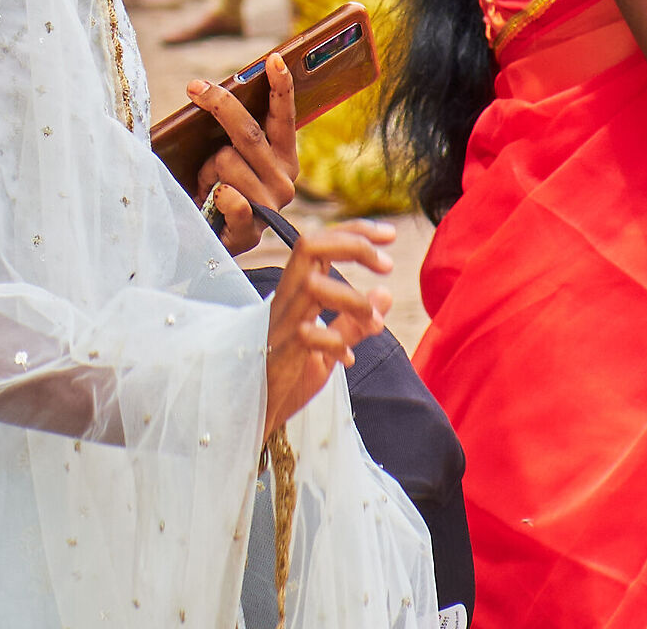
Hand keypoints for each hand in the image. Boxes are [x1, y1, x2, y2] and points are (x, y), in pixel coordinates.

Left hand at [189, 54, 298, 254]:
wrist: (211, 244)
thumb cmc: (219, 193)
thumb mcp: (232, 159)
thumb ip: (237, 135)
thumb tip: (215, 95)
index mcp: (284, 158)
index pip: (285, 118)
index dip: (280, 87)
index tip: (274, 59)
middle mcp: (284, 178)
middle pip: (248, 132)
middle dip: (219, 104)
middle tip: (195, 88)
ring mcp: (270, 204)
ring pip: (227, 161)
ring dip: (206, 170)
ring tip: (207, 188)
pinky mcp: (253, 229)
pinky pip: (231, 198)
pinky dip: (219, 195)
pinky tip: (217, 201)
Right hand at [265, 221, 396, 435]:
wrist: (255, 415)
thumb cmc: (288, 377)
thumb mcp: (330, 347)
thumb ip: (354, 321)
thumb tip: (385, 293)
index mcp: (297, 292)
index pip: (321, 243)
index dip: (354, 230)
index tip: (390, 234)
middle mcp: (286, 299)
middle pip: (310, 246)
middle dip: (353, 245)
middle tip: (387, 265)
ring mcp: (280, 324)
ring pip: (311, 284)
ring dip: (351, 299)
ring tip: (373, 322)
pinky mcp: (278, 353)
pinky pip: (307, 334)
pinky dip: (335, 342)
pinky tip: (347, 360)